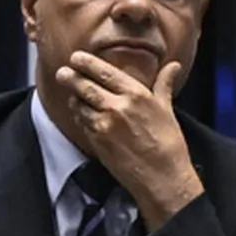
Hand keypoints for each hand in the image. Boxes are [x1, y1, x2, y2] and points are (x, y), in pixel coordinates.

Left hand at [53, 47, 206, 227]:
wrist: (163, 178)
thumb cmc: (168, 146)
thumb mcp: (167, 110)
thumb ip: (164, 85)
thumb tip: (173, 67)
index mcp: (136, 94)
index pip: (104, 72)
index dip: (86, 62)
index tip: (77, 57)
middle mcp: (118, 106)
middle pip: (84, 85)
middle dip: (70, 77)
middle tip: (62, 73)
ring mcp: (105, 124)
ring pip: (79, 104)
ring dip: (73, 98)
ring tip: (72, 94)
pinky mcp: (98, 141)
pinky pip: (82, 123)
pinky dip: (80, 116)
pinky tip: (82, 115)